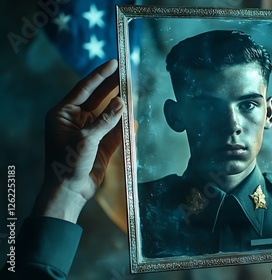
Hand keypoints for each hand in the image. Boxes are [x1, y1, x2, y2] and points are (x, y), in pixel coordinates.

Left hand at [33, 60, 124, 222]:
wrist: (69, 191)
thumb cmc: (67, 163)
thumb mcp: (86, 138)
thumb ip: (105, 120)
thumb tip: (122, 102)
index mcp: (63, 114)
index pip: (84, 88)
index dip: (100, 75)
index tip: (114, 63)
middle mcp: (76, 120)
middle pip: (98, 97)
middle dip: (112, 86)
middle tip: (127, 72)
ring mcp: (90, 132)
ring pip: (108, 113)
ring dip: (120, 104)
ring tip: (134, 91)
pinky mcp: (101, 144)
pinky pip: (115, 130)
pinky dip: (124, 123)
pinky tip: (134, 115)